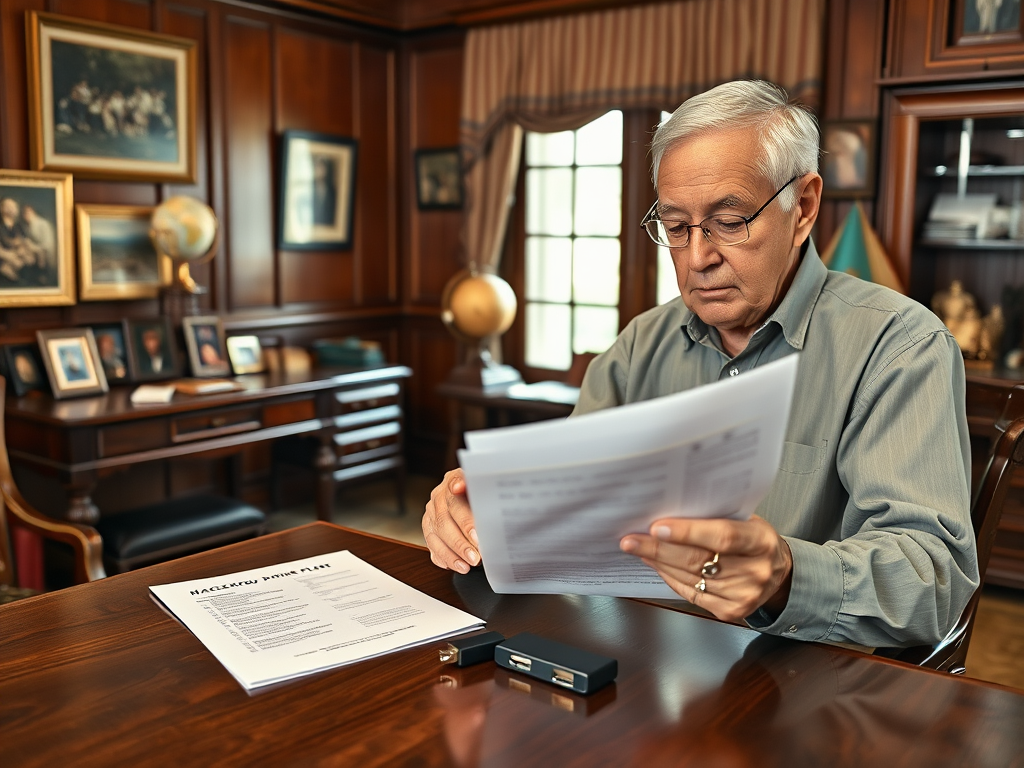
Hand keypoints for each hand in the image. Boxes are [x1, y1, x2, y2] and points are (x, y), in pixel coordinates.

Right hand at [423, 469, 479, 574]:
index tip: (476, 536)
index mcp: (452, 481)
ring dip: (451, 555)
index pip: (455, 502)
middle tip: (475, 557)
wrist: (471, 488)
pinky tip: (457, 565)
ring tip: (466, 566)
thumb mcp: (483, 483)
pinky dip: (444, 558)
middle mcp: (438, 498)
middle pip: (444, 522)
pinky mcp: (429, 529)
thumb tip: (460, 486)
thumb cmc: (481, 487)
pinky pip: (432, 546)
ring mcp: (431, 514)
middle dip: (460, 543)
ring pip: (435, 537)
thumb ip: (477, 486)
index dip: (465, 521)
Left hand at [619, 515, 792, 623]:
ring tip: (639, 548)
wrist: (779, 574)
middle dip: (659, 549)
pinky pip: (691, 594)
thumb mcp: (746, 520)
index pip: (723, 536)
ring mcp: (743, 595)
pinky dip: (670, 577)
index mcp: (761, 541)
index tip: (656, 527)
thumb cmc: (755, 540)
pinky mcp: (731, 612)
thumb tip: (670, 511)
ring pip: (690, 578)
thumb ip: (715, 517)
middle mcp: (755, 571)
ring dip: (659, 563)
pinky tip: (657, 565)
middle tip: (632, 539)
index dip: (688, 532)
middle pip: (698, 560)